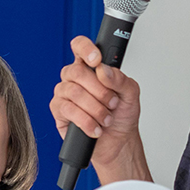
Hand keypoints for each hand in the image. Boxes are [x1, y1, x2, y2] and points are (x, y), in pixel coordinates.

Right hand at [49, 36, 149, 181]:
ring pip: (73, 92)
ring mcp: (65, 94)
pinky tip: (96, 128)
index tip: (97, 60)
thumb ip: (120, 79)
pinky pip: (68, 110)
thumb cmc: (122, 115)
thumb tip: (103, 70)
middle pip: (77, 71)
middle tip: (112, 102)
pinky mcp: (59, 112)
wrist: (118, 142)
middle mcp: (75, 78)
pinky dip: (86, 121)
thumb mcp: (131, 94)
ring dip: (96, 108)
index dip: (85, 49)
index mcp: (91, 68)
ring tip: (107, 119)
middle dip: (99, 90)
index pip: (80, 47)